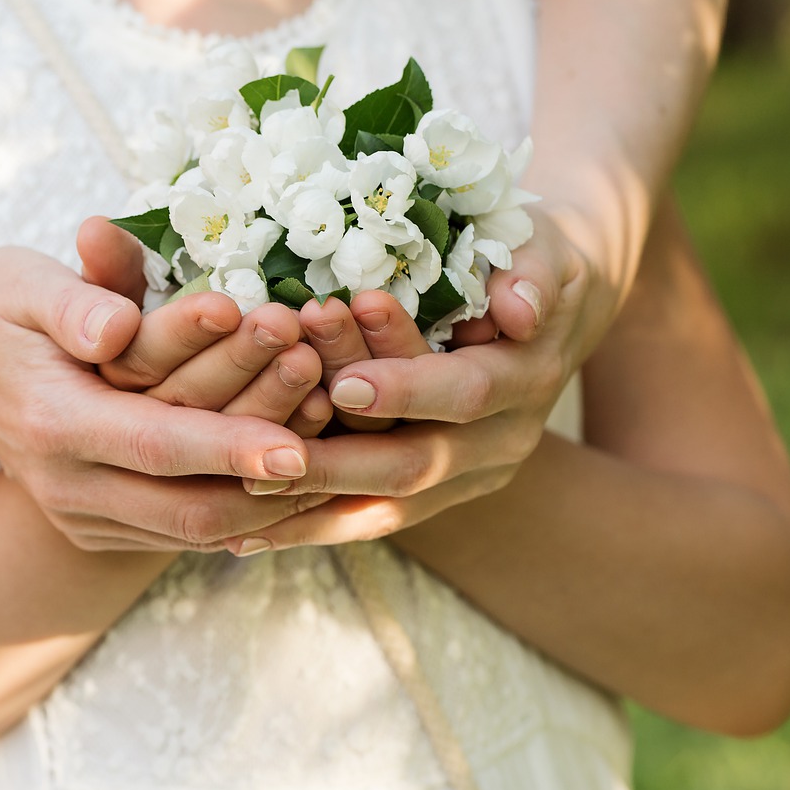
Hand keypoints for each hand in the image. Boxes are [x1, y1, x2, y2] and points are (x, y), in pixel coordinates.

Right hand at [0, 243, 330, 551]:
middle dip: (274, 479)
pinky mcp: (98, 528)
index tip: (303, 444)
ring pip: (196, 528)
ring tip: (346, 456)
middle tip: (349, 442)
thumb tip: (119, 326)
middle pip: (188, 505)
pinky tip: (308, 481)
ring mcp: (79, 516)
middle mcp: (63, 485)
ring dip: (273, 500)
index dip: (231, 447)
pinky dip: (248, 511)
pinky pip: (186, 531)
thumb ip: (75, 298)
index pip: (155, 444)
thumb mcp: (23, 280)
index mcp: (48, 421)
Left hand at [78, 214, 599, 555]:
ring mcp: (465, 478)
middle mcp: (498, 443)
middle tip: (269, 447)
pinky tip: (241, 538)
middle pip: (416, 462)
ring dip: (311, 500)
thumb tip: (522, 309)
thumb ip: (531, 276)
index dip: (407, 388)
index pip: (466, 392)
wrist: (548, 316)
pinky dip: (308, 528)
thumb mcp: (541, 251)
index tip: (344, 382)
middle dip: (339, 456)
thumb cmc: (529, 259)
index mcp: (526, 380)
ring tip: (241, 493)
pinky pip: (366, 519)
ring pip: (383, 503)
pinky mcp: (432, 496)